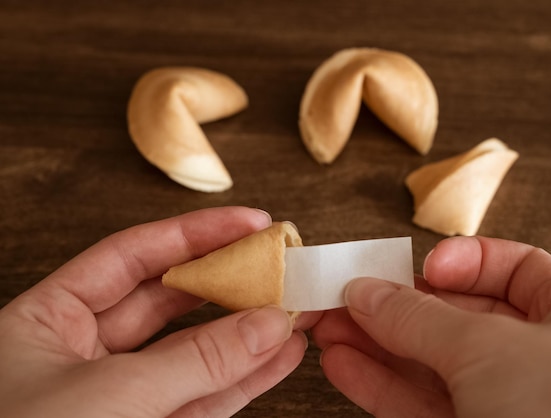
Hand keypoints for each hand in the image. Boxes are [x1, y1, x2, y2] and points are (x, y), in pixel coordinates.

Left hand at [0, 207, 311, 417]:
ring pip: (195, 352)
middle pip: (170, 299)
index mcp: (49, 319)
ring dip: (248, 332)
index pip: (133, 256)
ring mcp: (122, 395)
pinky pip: (204, 397)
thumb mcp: (110, 399)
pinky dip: (245, 379)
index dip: (194, 234)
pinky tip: (280, 356)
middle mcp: (85, 351)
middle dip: (228, 282)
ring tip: (295, 308)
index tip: (248, 222)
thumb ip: (194, 362)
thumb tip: (268, 324)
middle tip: (280, 264)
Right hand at [312, 236, 550, 417]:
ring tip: (331, 326)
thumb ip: (420, 316)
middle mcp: (545, 359)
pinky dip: (379, 384)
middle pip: (459, 316)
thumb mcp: (489, 346)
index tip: (424, 265)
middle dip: (399, 305)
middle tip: (350, 294)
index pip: (517, 269)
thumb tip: (368, 293)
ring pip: (431, 363)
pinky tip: (344, 364)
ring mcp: (507, 402)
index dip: (467, 261)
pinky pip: (420, 403)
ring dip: (376, 343)